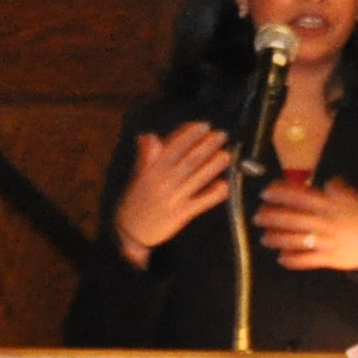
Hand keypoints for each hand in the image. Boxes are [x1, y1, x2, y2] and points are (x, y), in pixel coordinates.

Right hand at [113, 122, 236, 262]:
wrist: (130, 232)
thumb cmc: (135, 201)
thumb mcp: (137, 176)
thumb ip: (146, 155)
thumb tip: (150, 136)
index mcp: (151, 170)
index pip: (173, 147)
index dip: (189, 135)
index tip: (203, 125)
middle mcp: (163, 182)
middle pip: (189, 160)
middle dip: (207, 145)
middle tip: (222, 135)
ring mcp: (173, 198)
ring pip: (197, 178)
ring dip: (214, 165)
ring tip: (226, 155)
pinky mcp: (181, 215)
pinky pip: (201, 202)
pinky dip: (214, 194)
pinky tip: (224, 185)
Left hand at [254, 175, 357, 274]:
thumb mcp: (353, 196)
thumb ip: (336, 188)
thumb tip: (325, 184)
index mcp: (327, 205)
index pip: (297, 196)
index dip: (279, 193)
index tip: (265, 192)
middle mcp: (321, 222)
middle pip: (290, 218)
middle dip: (271, 217)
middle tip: (258, 216)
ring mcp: (323, 242)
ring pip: (293, 240)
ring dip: (276, 238)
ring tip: (265, 238)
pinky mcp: (327, 259)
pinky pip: (305, 261)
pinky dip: (291, 260)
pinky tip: (281, 259)